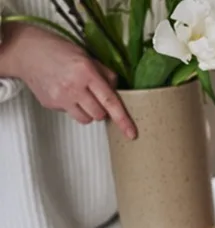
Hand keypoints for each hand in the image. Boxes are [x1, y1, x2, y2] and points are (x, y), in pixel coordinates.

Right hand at [0, 23, 136, 138]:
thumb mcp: (87, 57)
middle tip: (95, 96)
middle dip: (102, 109)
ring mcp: (60, 97)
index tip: (131, 133)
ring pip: (86, 119)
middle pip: (99, 114)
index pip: (110, 101)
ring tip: (80, 95)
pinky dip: (73, 107)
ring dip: (89, 111)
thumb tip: (118, 91)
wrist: (27, 51)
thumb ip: (106, 75)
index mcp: (86, 72)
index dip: (123, 119)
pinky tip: (66, 93)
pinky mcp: (51, 104)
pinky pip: (70, 114)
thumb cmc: (58, 51)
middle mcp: (73, 87)